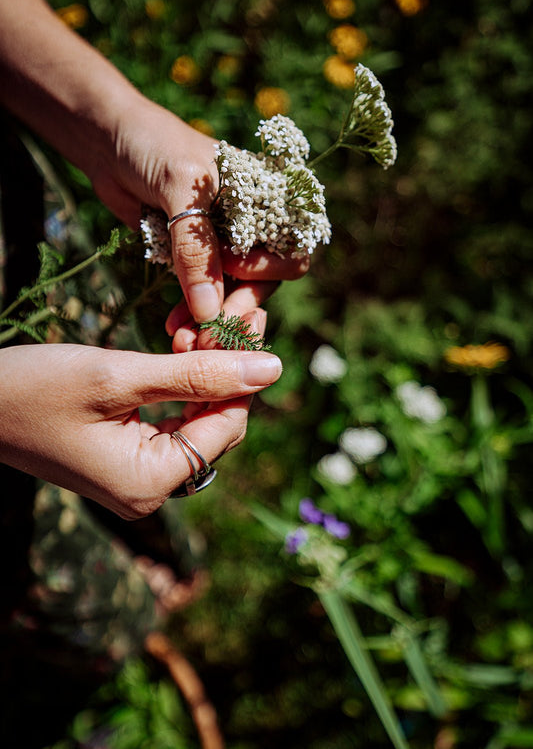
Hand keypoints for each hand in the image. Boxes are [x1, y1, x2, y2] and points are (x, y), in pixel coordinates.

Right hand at [0, 314, 279, 519]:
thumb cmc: (34, 388)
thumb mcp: (119, 376)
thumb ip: (198, 374)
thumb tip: (273, 370)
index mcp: (149, 483)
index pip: (228, 427)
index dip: (245, 374)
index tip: (255, 318)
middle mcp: (149, 491)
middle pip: (216, 426)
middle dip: (227, 370)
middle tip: (235, 312)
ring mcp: (136, 478)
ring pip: (198, 421)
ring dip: (205, 373)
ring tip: (207, 323)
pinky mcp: (125, 460)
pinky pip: (172, 423)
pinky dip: (182, 385)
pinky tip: (182, 347)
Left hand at [90, 95, 308, 325]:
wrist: (109, 138)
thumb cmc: (155, 145)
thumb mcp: (180, 189)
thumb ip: (196, 250)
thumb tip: (209, 313)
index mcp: (268, 202)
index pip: (291, 252)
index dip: (269, 271)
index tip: (232, 271)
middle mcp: (252, 228)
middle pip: (262, 284)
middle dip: (235, 311)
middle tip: (207, 335)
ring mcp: (223, 246)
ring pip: (231, 296)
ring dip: (211, 320)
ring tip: (183, 338)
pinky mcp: (194, 260)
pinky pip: (201, 295)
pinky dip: (190, 313)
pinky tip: (173, 326)